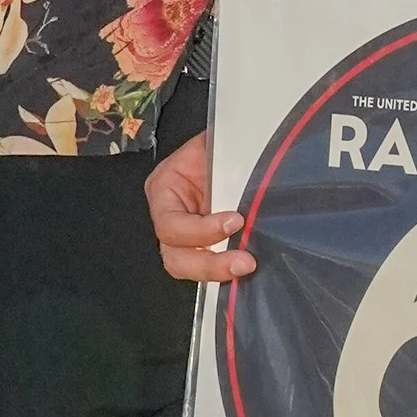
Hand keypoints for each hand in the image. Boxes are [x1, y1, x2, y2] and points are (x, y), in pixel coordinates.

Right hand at [148, 130, 252, 283]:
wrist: (235, 147)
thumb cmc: (221, 144)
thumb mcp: (217, 144)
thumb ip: (224, 158)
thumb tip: (252, 170)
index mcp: (164, 189)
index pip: (170, 223)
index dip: (200, 230)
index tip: (235, 221)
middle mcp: (171, 218)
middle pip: (175, 257)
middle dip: (208, 263)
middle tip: (242, 262)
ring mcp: (189, 237)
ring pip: (190, 268)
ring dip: (218, 271)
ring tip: (246, 265)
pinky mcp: (208, 247)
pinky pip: (212, 266)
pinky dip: (227, 271)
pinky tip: (247, 268)